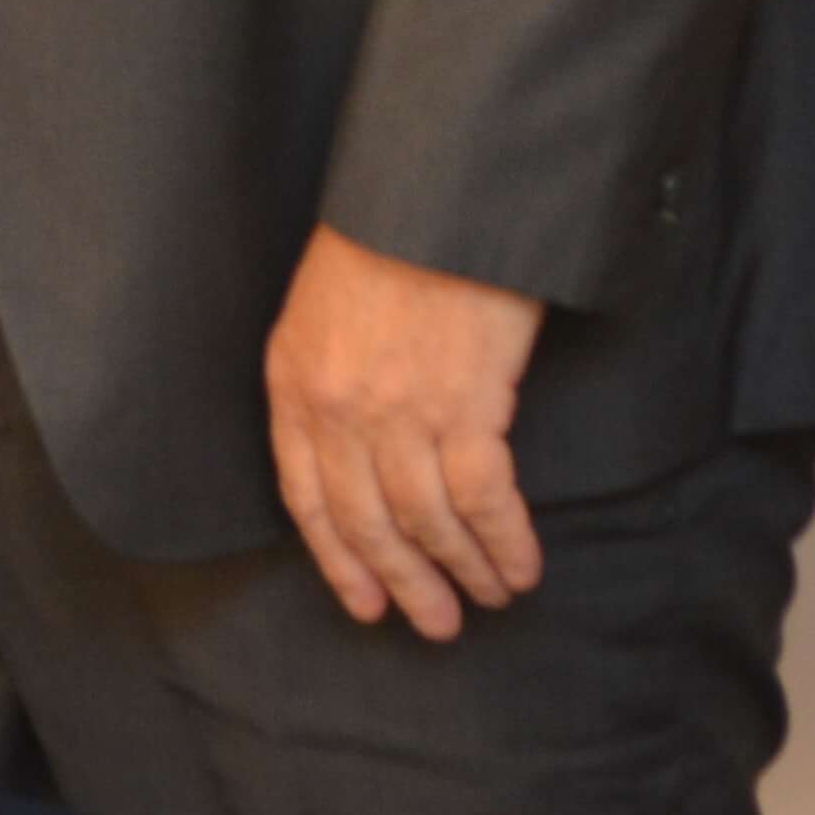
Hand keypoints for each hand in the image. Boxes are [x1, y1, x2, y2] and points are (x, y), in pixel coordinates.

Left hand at [262, 225, 547, 640]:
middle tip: (434, 623)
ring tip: (489, 598)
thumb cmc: (389, 232)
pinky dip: (503, 542)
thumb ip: (329, 376)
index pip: (308, 498)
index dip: (339, 560)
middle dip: (405, 582)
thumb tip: (363, 444)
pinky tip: (519, 566)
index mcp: (295, 382)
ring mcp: (398, 416)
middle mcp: (338, 411)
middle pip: (368, 524)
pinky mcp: (464, 409)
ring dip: (462, 572)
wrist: (437, 192)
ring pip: (427, 524)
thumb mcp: (323, 304)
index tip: (366, 601)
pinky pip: (482, 502)